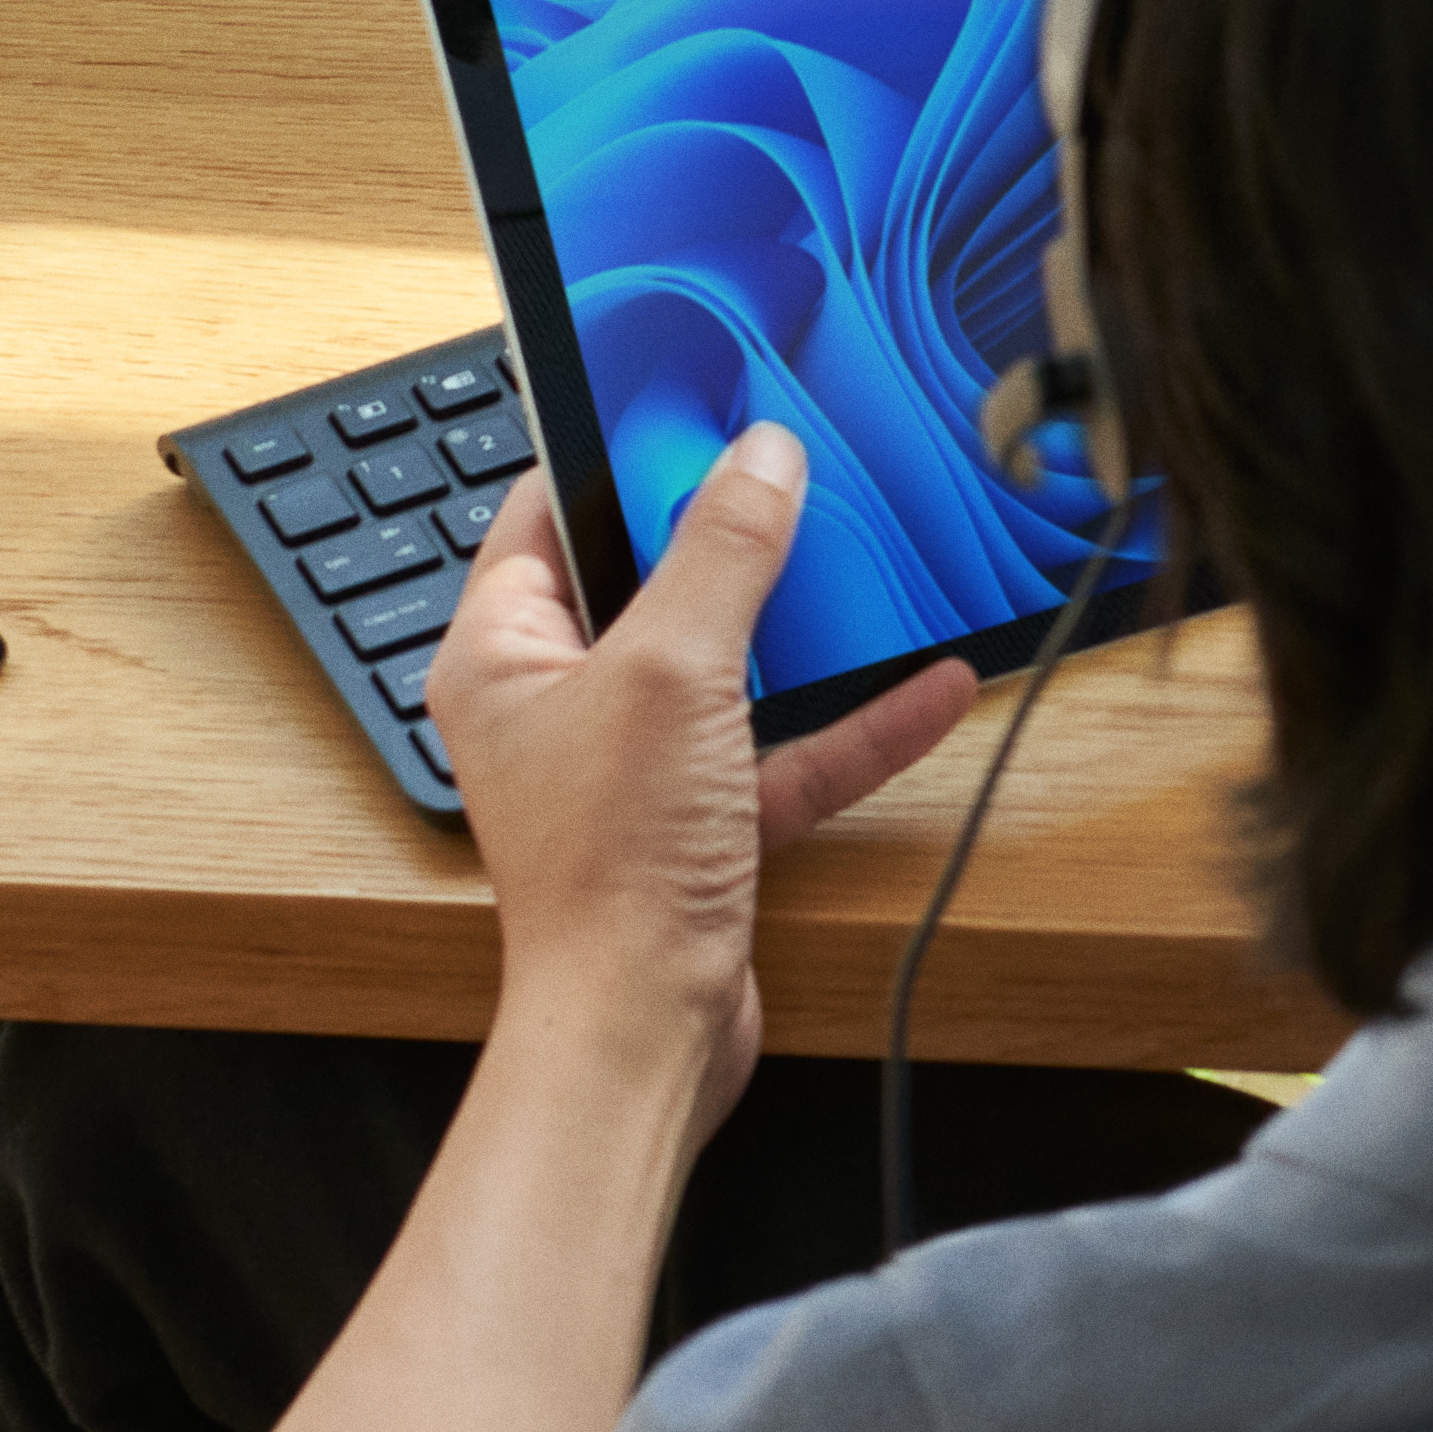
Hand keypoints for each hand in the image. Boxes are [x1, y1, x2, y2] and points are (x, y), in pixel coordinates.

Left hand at [439, 421, 983, 1125]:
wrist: (642, 1028)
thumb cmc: (610, 869)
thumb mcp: (674, 673)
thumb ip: (723, 555)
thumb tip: (760, 458)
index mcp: (503, 655)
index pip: (545, 515)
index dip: (613, 454)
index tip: (686, 403)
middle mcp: (559, 707)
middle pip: (648, 586)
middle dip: (727, 535)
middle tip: (792, 466)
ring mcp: (634, 767)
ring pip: (727, 669)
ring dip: (804, 629)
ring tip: (869, 561)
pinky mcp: (701, 825)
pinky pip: (782, 751)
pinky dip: (852, 722)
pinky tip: (928, 689)